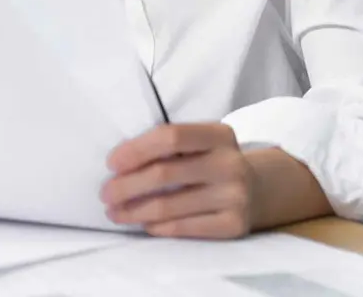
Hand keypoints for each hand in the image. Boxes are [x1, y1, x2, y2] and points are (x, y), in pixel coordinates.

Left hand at [101, 123, 254, 238]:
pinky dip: (157, 227)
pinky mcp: (234, 225)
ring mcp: (235, 196)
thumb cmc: (210, 163)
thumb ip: (168, 147)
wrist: (258, 191)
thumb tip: (118, 166)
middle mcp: (231, 163)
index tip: (111, 163)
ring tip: (114, 212)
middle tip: (105, 194)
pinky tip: (143, 224)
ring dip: (133, 210)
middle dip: (126, 185)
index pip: (170, 136)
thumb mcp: (200, 145)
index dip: (136, 149)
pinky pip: (184, 228)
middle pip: (165, 173)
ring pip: (169, 206)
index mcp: (219, 135)